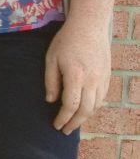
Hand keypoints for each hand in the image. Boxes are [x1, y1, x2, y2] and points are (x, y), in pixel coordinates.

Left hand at [44, 20, 111, 134]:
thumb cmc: (66, 41)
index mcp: (76, 75)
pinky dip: (93, 108)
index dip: (63, 118)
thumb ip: (51, 81)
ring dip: (85, 117)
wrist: (89, 27)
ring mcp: (102, 79)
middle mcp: (92, 80)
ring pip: (96, 106)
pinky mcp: (107, 77)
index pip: (70, 104)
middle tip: (65, 130)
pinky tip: (85, 110)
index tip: (56, 125)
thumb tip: (51, 100)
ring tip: (74, 123)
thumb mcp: (51, 58)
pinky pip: (102, 98)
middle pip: (86, 110)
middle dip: (75, 123)